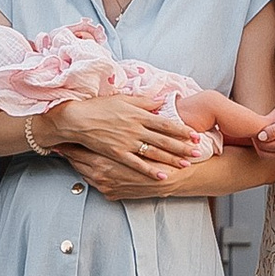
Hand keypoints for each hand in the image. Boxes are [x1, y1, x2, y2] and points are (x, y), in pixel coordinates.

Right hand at [49, 91, 201, 198]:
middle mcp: (135, 128)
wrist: (78, 119)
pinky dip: (150, 170)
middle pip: (164, 139)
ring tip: (186, 164)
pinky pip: (137, 164)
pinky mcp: (117, 153)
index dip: (181, 129)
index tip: (194, 134)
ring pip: (154, 152)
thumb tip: (162, 101)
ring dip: (171, 159)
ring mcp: (127, 142)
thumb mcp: (123, 99)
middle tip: (197, 151)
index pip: (165, 123)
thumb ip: (144, 101)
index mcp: (138, 114)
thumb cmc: (100, 107)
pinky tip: (162, 176)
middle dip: (182, 146)